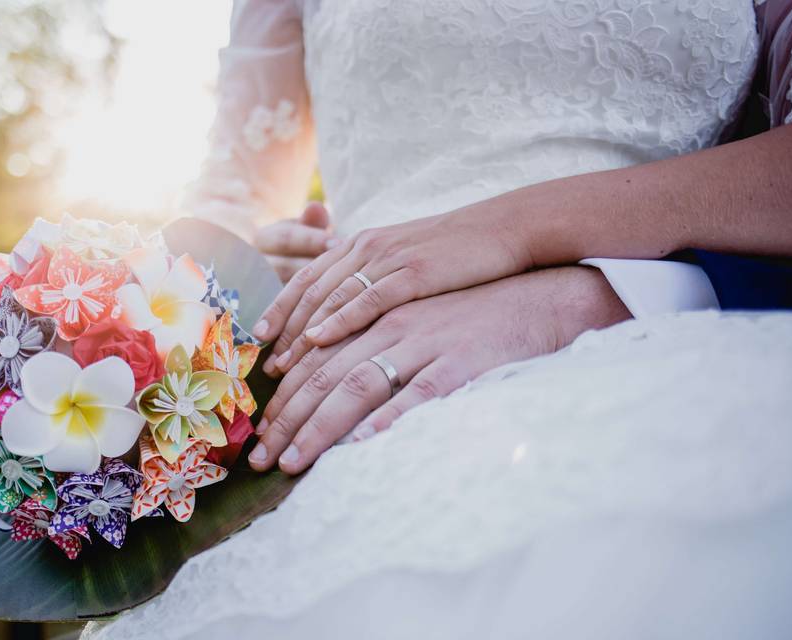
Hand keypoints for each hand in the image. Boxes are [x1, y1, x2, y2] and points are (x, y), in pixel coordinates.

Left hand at [247, 266, 629, 474]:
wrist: (533, 285)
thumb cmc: (469, 296)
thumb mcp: (411, 298)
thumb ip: (368, 317)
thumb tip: (327, 346)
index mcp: (370, 297)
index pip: (309, 346)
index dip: (281, 388)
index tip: (258, 425)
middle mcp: (386, 316)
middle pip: (320, 369)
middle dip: (285, 417)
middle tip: (258, 454)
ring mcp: (420, 335)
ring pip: (354, 381)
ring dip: (318, 424)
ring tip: (292, 460)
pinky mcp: (457, 356)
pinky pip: (415, 389)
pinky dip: (386, 415)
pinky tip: (361, 443)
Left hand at [251, 198, 533, 375]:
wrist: (505, 231)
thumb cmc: (458, 256)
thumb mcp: (407, 264)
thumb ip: (376, 282)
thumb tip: (351, 317)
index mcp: (364, 244)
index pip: (310, 278)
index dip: (282, 308)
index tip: (260, 339)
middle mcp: (367, 248)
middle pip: (311, 292)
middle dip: (284, 330)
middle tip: (263, 366)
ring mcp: (388, 259)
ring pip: (331, 297)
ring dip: (301, 334)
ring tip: (281, 366)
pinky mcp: (414, 271)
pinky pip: (368, 299)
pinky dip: (340, 320)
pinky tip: (320, 341)